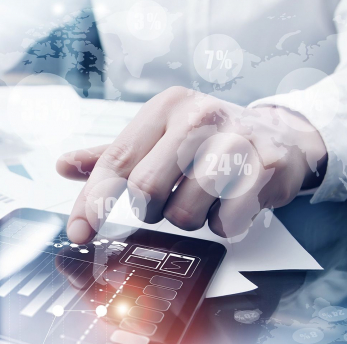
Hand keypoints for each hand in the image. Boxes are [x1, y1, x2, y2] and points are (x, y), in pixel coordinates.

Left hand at [56, 87, 326, 242]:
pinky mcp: (267, 167)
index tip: (78, 232)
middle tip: (166, 204)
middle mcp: (200, 117)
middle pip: (148, 189)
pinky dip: (222, 225)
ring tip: (203, 199)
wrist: (281, 136)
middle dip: (151, 210)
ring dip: (189, 218)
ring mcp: (237, 140)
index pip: (116, 160)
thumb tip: (64, 165)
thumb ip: (113, 156)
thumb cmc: (209, 141)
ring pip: (186, 212)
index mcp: (167, 108)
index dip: (93, 202)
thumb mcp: (159, 138)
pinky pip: (225, 221)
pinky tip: (229, 206)